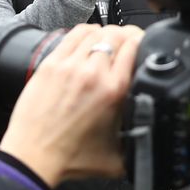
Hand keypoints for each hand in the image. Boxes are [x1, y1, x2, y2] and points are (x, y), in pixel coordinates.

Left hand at [0, 24, 143, 186]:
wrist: (33, 156)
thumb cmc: (71, 158)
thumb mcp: (120, 157)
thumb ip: (141, 143)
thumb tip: (155, 138)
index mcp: (115, 91)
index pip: (136, 46)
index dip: (143, 42)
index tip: (142, 47)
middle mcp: (93, 73)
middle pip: (117, 34)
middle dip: (127, 36)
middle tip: (127, 44)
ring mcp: (69, 66)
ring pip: (95, 32)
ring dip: (105, 34)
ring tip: (107, 43)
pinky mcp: (50, 65)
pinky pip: (71, 35)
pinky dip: (84, 33)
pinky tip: (86, 40)